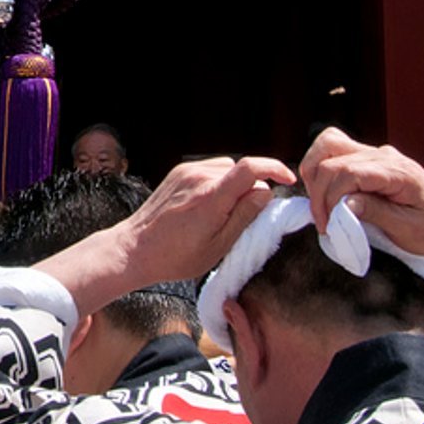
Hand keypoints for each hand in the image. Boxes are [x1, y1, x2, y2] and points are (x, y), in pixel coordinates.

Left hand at [119, 154, 296, 284]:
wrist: (134, 248)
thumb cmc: (176, 256)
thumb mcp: (218, 246)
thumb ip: (245, 216)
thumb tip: (266, 192)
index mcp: (211, 196)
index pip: (250, 167)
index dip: (275, 169)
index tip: (288, 180)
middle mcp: (198, 177)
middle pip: (240, 170)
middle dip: (253, 187)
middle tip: (251, 214)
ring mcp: (186, 172)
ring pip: (226, 168)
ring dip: (235, 184)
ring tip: (226, 213)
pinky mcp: (178, 172)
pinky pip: (210, 169)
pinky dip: (219, 182)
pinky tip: (210, 205)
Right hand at [297, 128, 423, 255]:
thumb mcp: (410, 230)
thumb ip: (377, 214)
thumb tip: (343, 204)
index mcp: (397, 171)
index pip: (348, 171)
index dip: (329, 197)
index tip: (328, 226)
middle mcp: (383, 154)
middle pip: (331, 155)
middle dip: (318, 190)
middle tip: (324, 222)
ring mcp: (374, 152)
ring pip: (328, 145)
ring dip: (315, 174)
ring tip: (322, 205)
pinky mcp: (367, 157)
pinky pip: (334, 151)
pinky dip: (321, 170)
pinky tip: (327, 194)